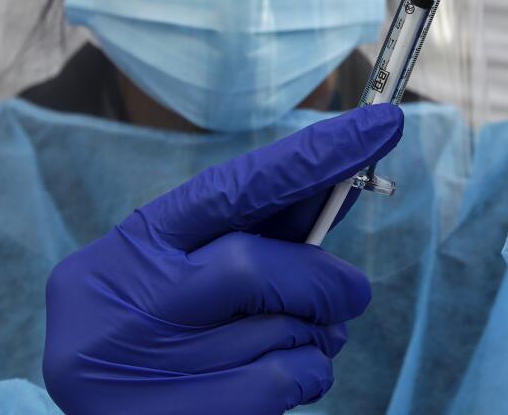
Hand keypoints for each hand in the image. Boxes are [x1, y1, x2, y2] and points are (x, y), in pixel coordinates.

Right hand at [42, 105, 403, 413]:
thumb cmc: (141, 333)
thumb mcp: (168, 270)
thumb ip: (242, 234)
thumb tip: (334, 192)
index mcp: (132, 245)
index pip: (233, 187)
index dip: (312, 156)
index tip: (379, 124)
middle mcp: (128, 301)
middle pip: (257, 265)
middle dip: (321, 279)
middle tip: (350, 293)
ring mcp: (147, 366)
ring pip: (282, 330)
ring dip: (317, 332)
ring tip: (309, 337)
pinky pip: (283, 382)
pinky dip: (309, 373)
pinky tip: (296, 373)